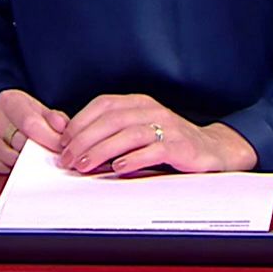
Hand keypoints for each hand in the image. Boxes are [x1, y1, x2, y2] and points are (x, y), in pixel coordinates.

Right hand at [0, 88, 68, 173]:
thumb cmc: (19, 114)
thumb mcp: (38, 109)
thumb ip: (54, 118)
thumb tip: (62, 127)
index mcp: (8, 100)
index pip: (30, 123)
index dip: (49, 139)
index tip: (60, 148)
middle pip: (21, 143)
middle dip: (39, 152)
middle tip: (48, 154)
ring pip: (11, 159)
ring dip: (26, 163)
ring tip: (31, 156)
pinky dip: (11, 168)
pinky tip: (15, 160)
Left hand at [57, 94, 258, 174]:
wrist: (211, 150)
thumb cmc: (166, 142)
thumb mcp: (134, 131)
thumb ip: (103, 130)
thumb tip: (61, 128)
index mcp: (139, 102)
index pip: (104, 104)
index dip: (80, 122)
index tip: (63, 143)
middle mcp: (152, 110)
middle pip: (112, 119)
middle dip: (86, 140)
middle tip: (68, 160)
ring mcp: (168, 127)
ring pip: (129, 134)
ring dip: (103, 150)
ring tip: (86, 166)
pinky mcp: (181, 146)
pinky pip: (154, 150)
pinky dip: (134, 158)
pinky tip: (119, 168)